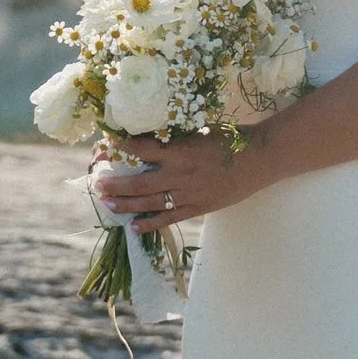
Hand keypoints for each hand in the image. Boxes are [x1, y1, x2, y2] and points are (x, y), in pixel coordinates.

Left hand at [90, 130, 259, 229]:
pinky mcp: (198, 207)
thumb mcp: (200, 131)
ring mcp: (189, 194)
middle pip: (140, 183)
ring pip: (150, 203)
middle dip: (116, 184)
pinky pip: (169, 218)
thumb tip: (150, 137)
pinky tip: (133, 227)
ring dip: (126, 204)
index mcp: (181, 150)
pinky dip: (150, 224)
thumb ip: (176, 138)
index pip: (143, 150)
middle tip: (98, 185)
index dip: (122, 148)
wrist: (260, 159)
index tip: (107, 146)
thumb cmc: (232, 139)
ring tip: (107, 204)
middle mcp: (181, 174)